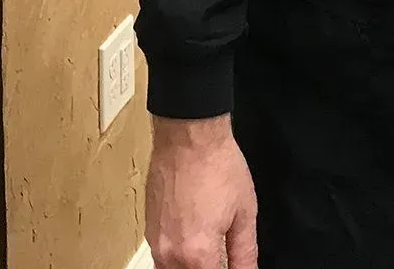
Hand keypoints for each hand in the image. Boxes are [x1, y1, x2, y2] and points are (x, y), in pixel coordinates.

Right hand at [146, 114, 257, 268]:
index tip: (234, 266)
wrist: (188, 137)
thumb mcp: (244, 213)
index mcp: (198, 253)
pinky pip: (162, 258)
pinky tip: (194, 241)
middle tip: (222, 255)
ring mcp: (156, 243)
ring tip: (210, 252)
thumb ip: (245, 253)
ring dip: (192, 267)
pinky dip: (177, 258)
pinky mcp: (149, 231)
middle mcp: (171, 253)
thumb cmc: (217, 166)